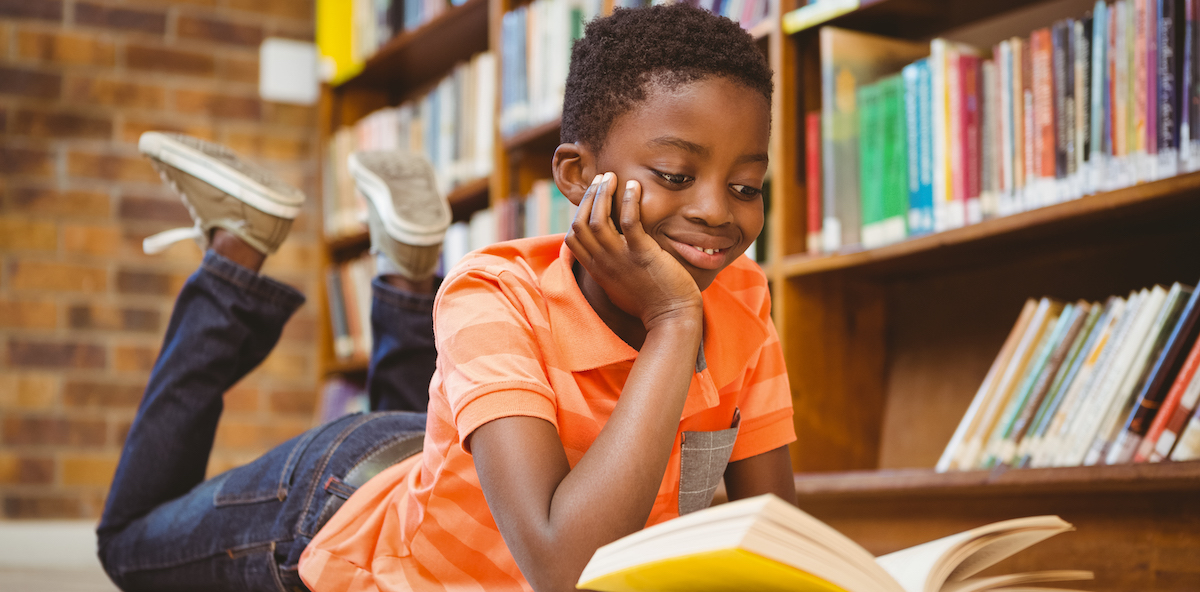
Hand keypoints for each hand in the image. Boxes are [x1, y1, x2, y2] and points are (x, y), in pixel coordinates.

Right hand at [565, 172, 701, 329]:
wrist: (671, 318)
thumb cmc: (649, 301)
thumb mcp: (618, 285)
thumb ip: (609, 267)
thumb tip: (607, 252)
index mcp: (597, 270)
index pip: (572, 237)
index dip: (578, 213)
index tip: (592, 198)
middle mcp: (603, 263)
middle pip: (581, 223)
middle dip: (589, 197)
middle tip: (601, 179)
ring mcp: (621, 259)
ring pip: (598, 220)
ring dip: (603, 194)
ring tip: (612, 177)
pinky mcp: (642, 255)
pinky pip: (630, 222)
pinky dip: (629, 201)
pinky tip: (634, 187)